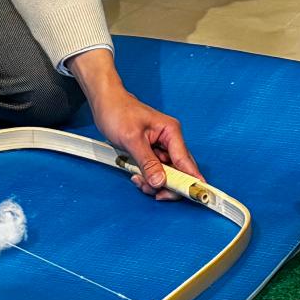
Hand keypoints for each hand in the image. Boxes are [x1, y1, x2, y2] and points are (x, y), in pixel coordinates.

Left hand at [68, 48, 200, 200]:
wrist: (105, 103)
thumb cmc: (118, 112)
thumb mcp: (132, 140)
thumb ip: (147, 162)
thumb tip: (160, 182)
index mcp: (171, 132)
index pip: (186, 162)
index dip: (191, 180)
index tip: (195, 196)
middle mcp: (170, 140)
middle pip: (179, 171)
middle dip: (166, 184)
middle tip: (153, 192)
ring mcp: (161, 147)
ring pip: (165, 174)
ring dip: (153, 182)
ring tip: (137, 179)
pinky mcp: (151, 152)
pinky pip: (154, 171)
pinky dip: (146, 177)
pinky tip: (135, 175)